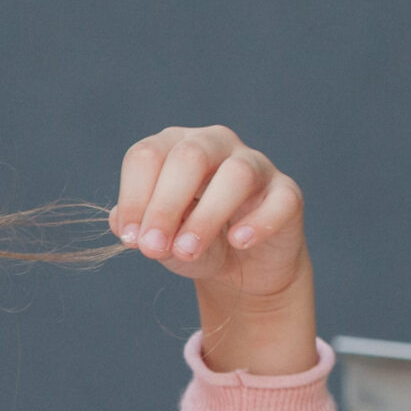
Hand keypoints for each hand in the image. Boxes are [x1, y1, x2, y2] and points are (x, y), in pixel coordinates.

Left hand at [110, 126, 307, 297]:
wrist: (241, 267)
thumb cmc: (192, 241)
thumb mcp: (160, 238)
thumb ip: (141, 229)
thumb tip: (123, 224)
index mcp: (173, 146)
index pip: (147, 155)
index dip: (134, 197)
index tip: (130, 239)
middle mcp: (214, 144)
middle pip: (188, 157)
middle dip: (165, 205)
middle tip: (153, 249)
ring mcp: (255, 164)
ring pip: (236, 174)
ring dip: (206, 216)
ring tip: (187, 251)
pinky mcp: (287, 193)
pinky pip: (279, 200)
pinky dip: (258, 222)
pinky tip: (237, 242)